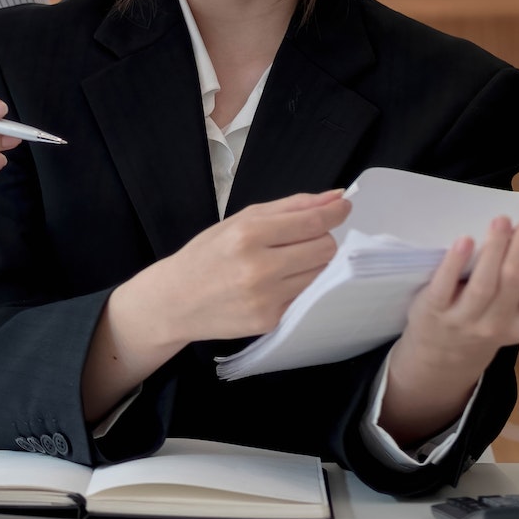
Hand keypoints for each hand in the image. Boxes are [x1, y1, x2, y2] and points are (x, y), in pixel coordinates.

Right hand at [139, 190, 349, 345]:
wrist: (174, 301)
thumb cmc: (207, 255)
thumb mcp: (239, 220)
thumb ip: (290, 207)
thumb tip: (335, 197)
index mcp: (248, 235)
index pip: (312, 222)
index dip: (334, 213)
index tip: (344, 207)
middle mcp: (259, 268)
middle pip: (325, 249)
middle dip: (321, 239)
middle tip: (301, 240)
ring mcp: (266, 299)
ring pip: (321, 275)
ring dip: (312, 264)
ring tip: (286, 263)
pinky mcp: (270, 321)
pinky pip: (305, 297)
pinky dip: (298, 287)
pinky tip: (275, 284)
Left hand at [396, 213, 518, 380]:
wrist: (447, 351)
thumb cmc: (499, 320)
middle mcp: (501, 324)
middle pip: (518, 280)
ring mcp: (466, 319)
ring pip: (486, 283)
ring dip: (496, 248)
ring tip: (503, 220)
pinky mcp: (435, 310)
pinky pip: (446, 285)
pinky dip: (456, 262)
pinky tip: (466, 239)